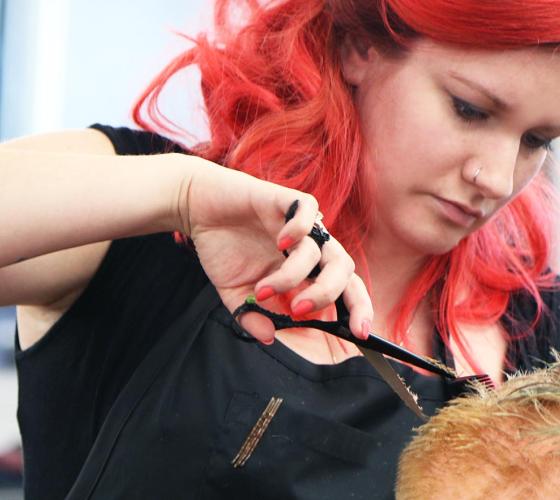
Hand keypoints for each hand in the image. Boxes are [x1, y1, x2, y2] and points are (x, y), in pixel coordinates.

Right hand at [181, 158, 373, 343]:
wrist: (197, 209)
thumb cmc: (222, 247)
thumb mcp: (235, 293)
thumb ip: (253, 316)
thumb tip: (270, 338)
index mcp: (304, 268)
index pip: (343, 287)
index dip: (357, 308)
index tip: (360, 334)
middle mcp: (308, 245)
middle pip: (344, 268)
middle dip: (328, 294)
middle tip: (299, 311)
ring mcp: (298, 223)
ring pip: (320, 248)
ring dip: (293, 275)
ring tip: (264, 289)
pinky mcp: (283, 199)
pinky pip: (307, 209)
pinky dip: (298, 229)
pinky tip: (278, 243)